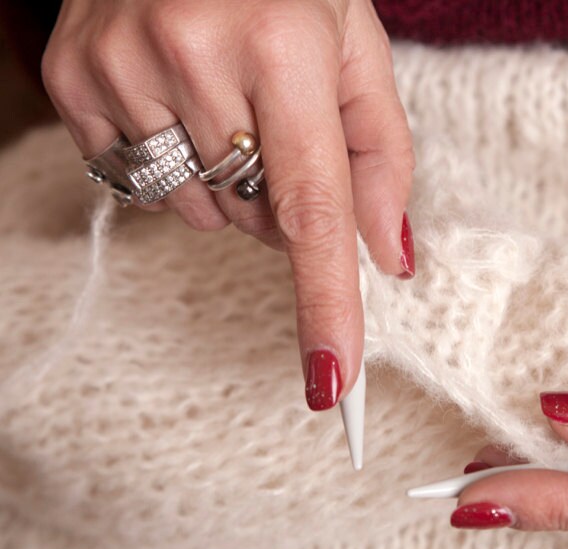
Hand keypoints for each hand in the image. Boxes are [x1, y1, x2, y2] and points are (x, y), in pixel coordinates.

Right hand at [42, 0, 414, 406]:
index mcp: (284, 44)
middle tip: (278, 130)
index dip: (324, 302)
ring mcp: (120, 66)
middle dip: (282, 203)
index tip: (331, 378)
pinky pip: (137, 183)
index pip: (312, 206)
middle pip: (255, 219)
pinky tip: (178, 104)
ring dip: (226, 188)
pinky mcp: (71, 77)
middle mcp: (194, 53)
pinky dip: (172, 166)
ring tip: (227, 109)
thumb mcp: (356, 49)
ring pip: (196, 211)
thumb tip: (388, 258)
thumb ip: (381, 155)